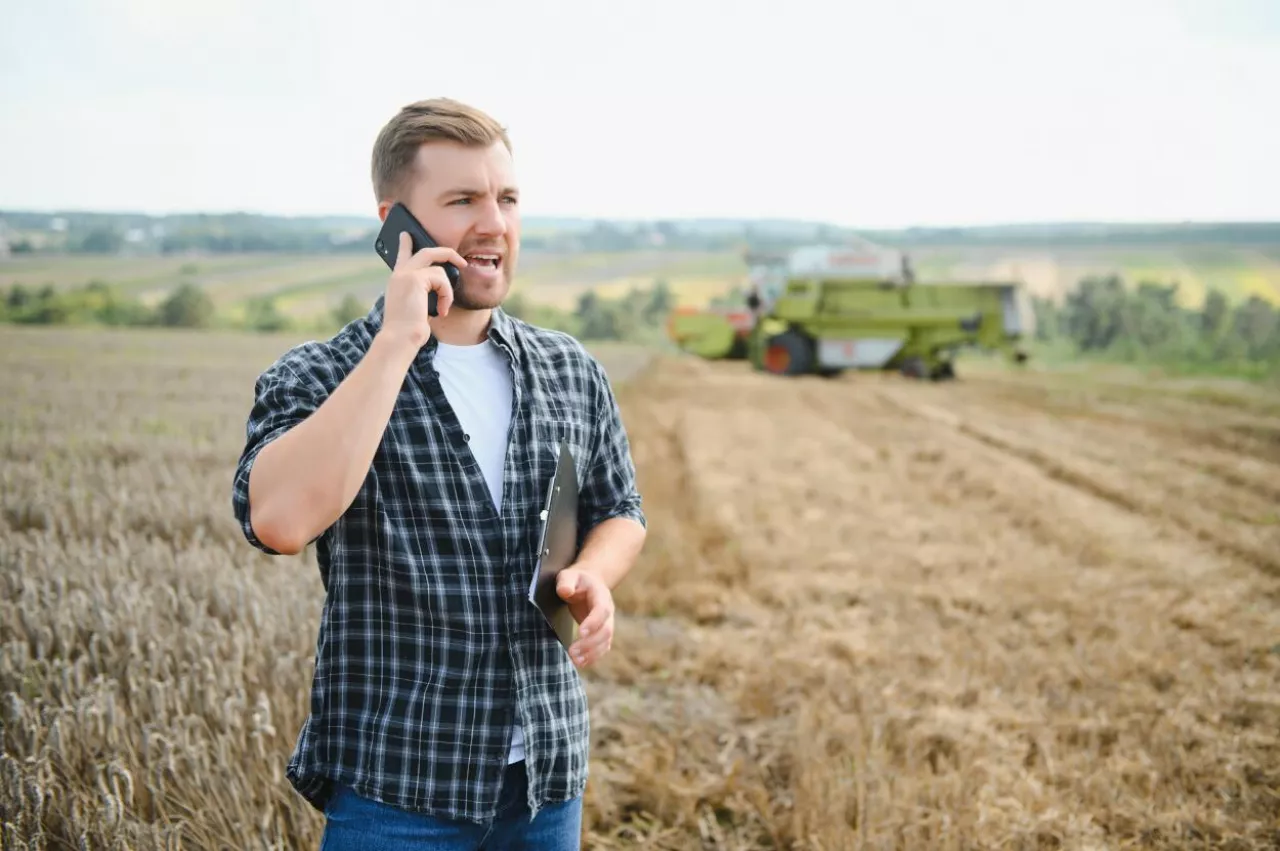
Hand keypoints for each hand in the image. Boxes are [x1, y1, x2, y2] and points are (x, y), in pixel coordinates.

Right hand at [380, 230, 466, 348]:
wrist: (400, 338)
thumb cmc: (408, 329)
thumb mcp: (414, 306)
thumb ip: (421, 291)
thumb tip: (440, 282)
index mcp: (396, 281)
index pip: (401, 256)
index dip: (405, 244)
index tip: (406, 235)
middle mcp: (399, 274)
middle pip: (426, 252)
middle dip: (447, 254)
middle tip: (461, 262)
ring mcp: (406, 274)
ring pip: (439, 269)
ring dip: (447, 290)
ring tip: (443, 307)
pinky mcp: (414, 279)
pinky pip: (441, 279)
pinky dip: (446, 295)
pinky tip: (442, 310)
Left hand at [556, 566, 614, 667]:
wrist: (589, 583)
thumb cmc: (576, 580)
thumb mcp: (569, 575)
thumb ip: (566, 582)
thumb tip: (565, 592)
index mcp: (601, 595)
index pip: (601, 610)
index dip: (593, 622)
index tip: (580, 633)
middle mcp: (608, 611)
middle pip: (606, 630)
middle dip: (590, 643)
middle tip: (572, 652)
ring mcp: (607, 623)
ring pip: (605, 641)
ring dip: (592, 653)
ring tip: (576, 661)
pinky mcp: (602, 633)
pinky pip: (602, 647)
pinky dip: (593, 657)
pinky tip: (580, 663)